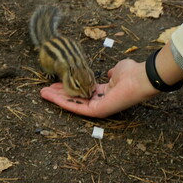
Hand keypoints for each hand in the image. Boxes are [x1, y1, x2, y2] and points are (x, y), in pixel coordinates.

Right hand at [39, 58, 159, 117]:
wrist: (140, 78)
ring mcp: (97, 108)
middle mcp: (99, 101)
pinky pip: (77, 107)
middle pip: (75, 99)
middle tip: (44, 90)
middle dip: (59, 94)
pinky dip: (64, 102)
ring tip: (43, 93)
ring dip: (57, 98)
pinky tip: (52, 96)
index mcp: (104, 92)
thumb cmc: (131, 73)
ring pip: (73, 103)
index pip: (82, 92)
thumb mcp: (117, 70)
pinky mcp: (96, 111)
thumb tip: (109, 73)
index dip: (70, 87)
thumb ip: (111, 73)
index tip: (57, 83)